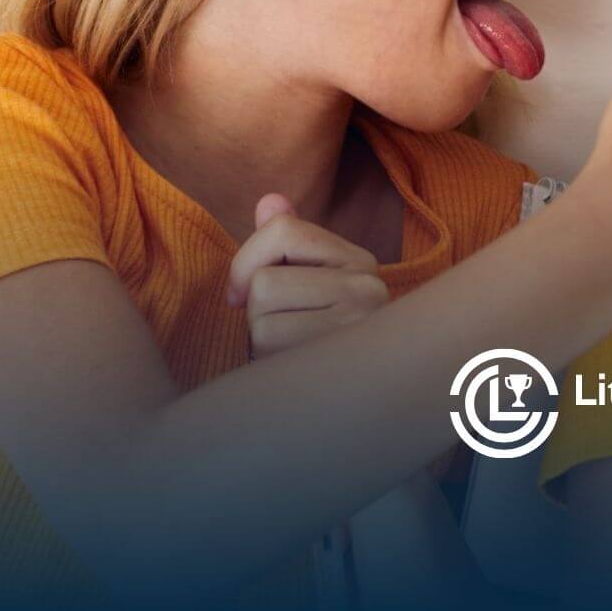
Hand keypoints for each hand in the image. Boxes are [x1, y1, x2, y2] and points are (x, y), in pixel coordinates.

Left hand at [227, 194, 390, 359]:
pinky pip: (267, 344)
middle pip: (265, 280)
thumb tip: (269, 201)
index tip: (244, 293)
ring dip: (260, 339)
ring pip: (262, 312)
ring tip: (287, 355)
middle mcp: (368, 288)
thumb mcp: (305, 287)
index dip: (247, 260)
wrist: (351, 410)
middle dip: (257, 311)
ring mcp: (356, 325)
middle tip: (283, 334)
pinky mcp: (336, 360)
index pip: (283, 230)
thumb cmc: (314, 343)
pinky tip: (290, 373)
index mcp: (360, 262)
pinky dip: (265, 362)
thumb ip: (288, 244)